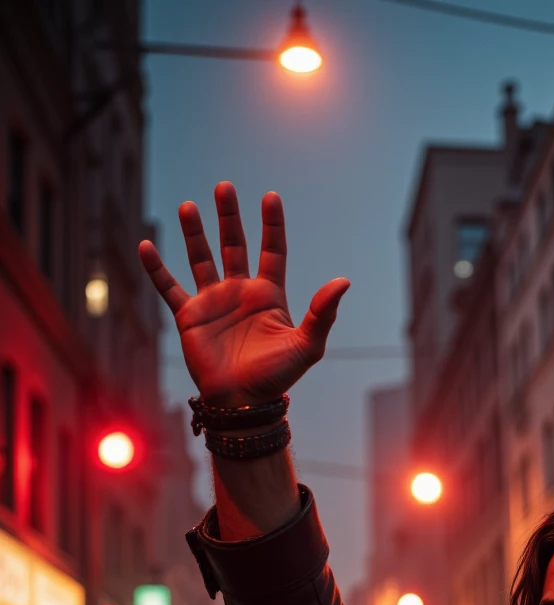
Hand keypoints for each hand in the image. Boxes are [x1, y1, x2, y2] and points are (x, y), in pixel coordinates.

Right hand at [139, 182, 348, 406]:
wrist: (243, 404)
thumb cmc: (276, 378)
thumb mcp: (307, 345)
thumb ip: (323, 313)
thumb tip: (344, 282)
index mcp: (268, 296)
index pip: (272, 251)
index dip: (272, 225)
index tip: (271, 196)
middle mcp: (240, 293)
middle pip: (233, 245)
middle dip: (229, 217)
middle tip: (225, 187)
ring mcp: (213, 303)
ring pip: (201, 259)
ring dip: (194, 233)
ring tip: (189, 206)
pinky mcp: (189, 318)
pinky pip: (169, 288)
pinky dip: (156, 269)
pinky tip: (145, 246)